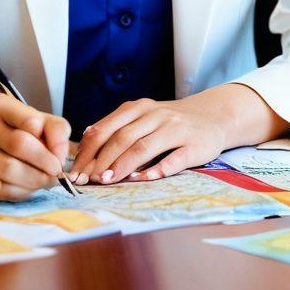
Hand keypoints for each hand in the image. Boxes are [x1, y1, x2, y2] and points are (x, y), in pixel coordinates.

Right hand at [0, 93, 70, 200]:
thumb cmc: (8, 124)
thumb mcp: (31, 116)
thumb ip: (54, 129)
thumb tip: (61, 156)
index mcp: (0, 105)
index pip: (30, 121)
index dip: (52, 142)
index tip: (61, 157)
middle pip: (18, 146)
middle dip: (43, 164)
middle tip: (56, 174)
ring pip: (6, 171)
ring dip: (33, 181)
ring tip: (45, 182)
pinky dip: (18, 192)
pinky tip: (28, 188)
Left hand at [69, 93, 229, 185]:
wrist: (212, 116)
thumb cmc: (170, 121)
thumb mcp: (144, 116)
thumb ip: (119, 125)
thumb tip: (86, 139)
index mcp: (140, 108)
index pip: (108, 128)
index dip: (90, 150)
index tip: (77, 170)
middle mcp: (156, 115)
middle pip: (123, 137)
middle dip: (102, 160)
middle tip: (88, 180)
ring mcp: (175, 129)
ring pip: (144, 146)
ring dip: (124, 165)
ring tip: (109, 181)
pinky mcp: (194, 145)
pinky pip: (174, 158)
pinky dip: (158, 170)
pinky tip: (145, 179)